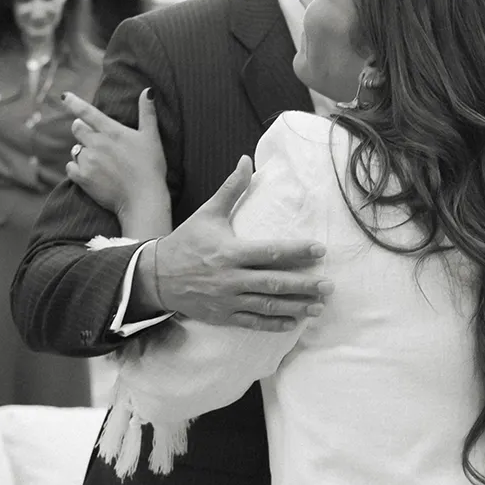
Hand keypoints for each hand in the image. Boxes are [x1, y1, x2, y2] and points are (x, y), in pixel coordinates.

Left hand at [64, 90, 168, 216]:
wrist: (143, 199)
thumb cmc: (150, 168)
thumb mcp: (152, 137)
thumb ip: (147, 113)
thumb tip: (148, 91)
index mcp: (112, 131)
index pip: (87, 111)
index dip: (73, 102)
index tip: (64, 96)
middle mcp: (97, 143)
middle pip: (77, 128)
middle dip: (82, 130)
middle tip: (96, 140)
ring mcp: (88, 161)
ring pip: (75, 149)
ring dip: (83, 152)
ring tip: (100, 162)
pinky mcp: (83, 178)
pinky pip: (70, 167)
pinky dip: (76, 168)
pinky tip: (90, 172)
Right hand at [142, 157, 329, 331]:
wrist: (156, 276)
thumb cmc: (186, 242)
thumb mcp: (208, 213)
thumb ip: (231, 188)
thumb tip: (247, 160)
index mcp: (230, 252)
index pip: (270, 252)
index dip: (297, 251)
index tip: (320, 250)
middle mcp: (230, 278)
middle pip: (273, 283)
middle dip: (304, 285)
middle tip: (328, 285)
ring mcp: (227, 300)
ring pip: (267, 305)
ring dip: (295, 307)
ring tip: (318, 307)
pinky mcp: (223, 316)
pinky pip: (252, 322)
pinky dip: (273, 324)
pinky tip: (293, 323)